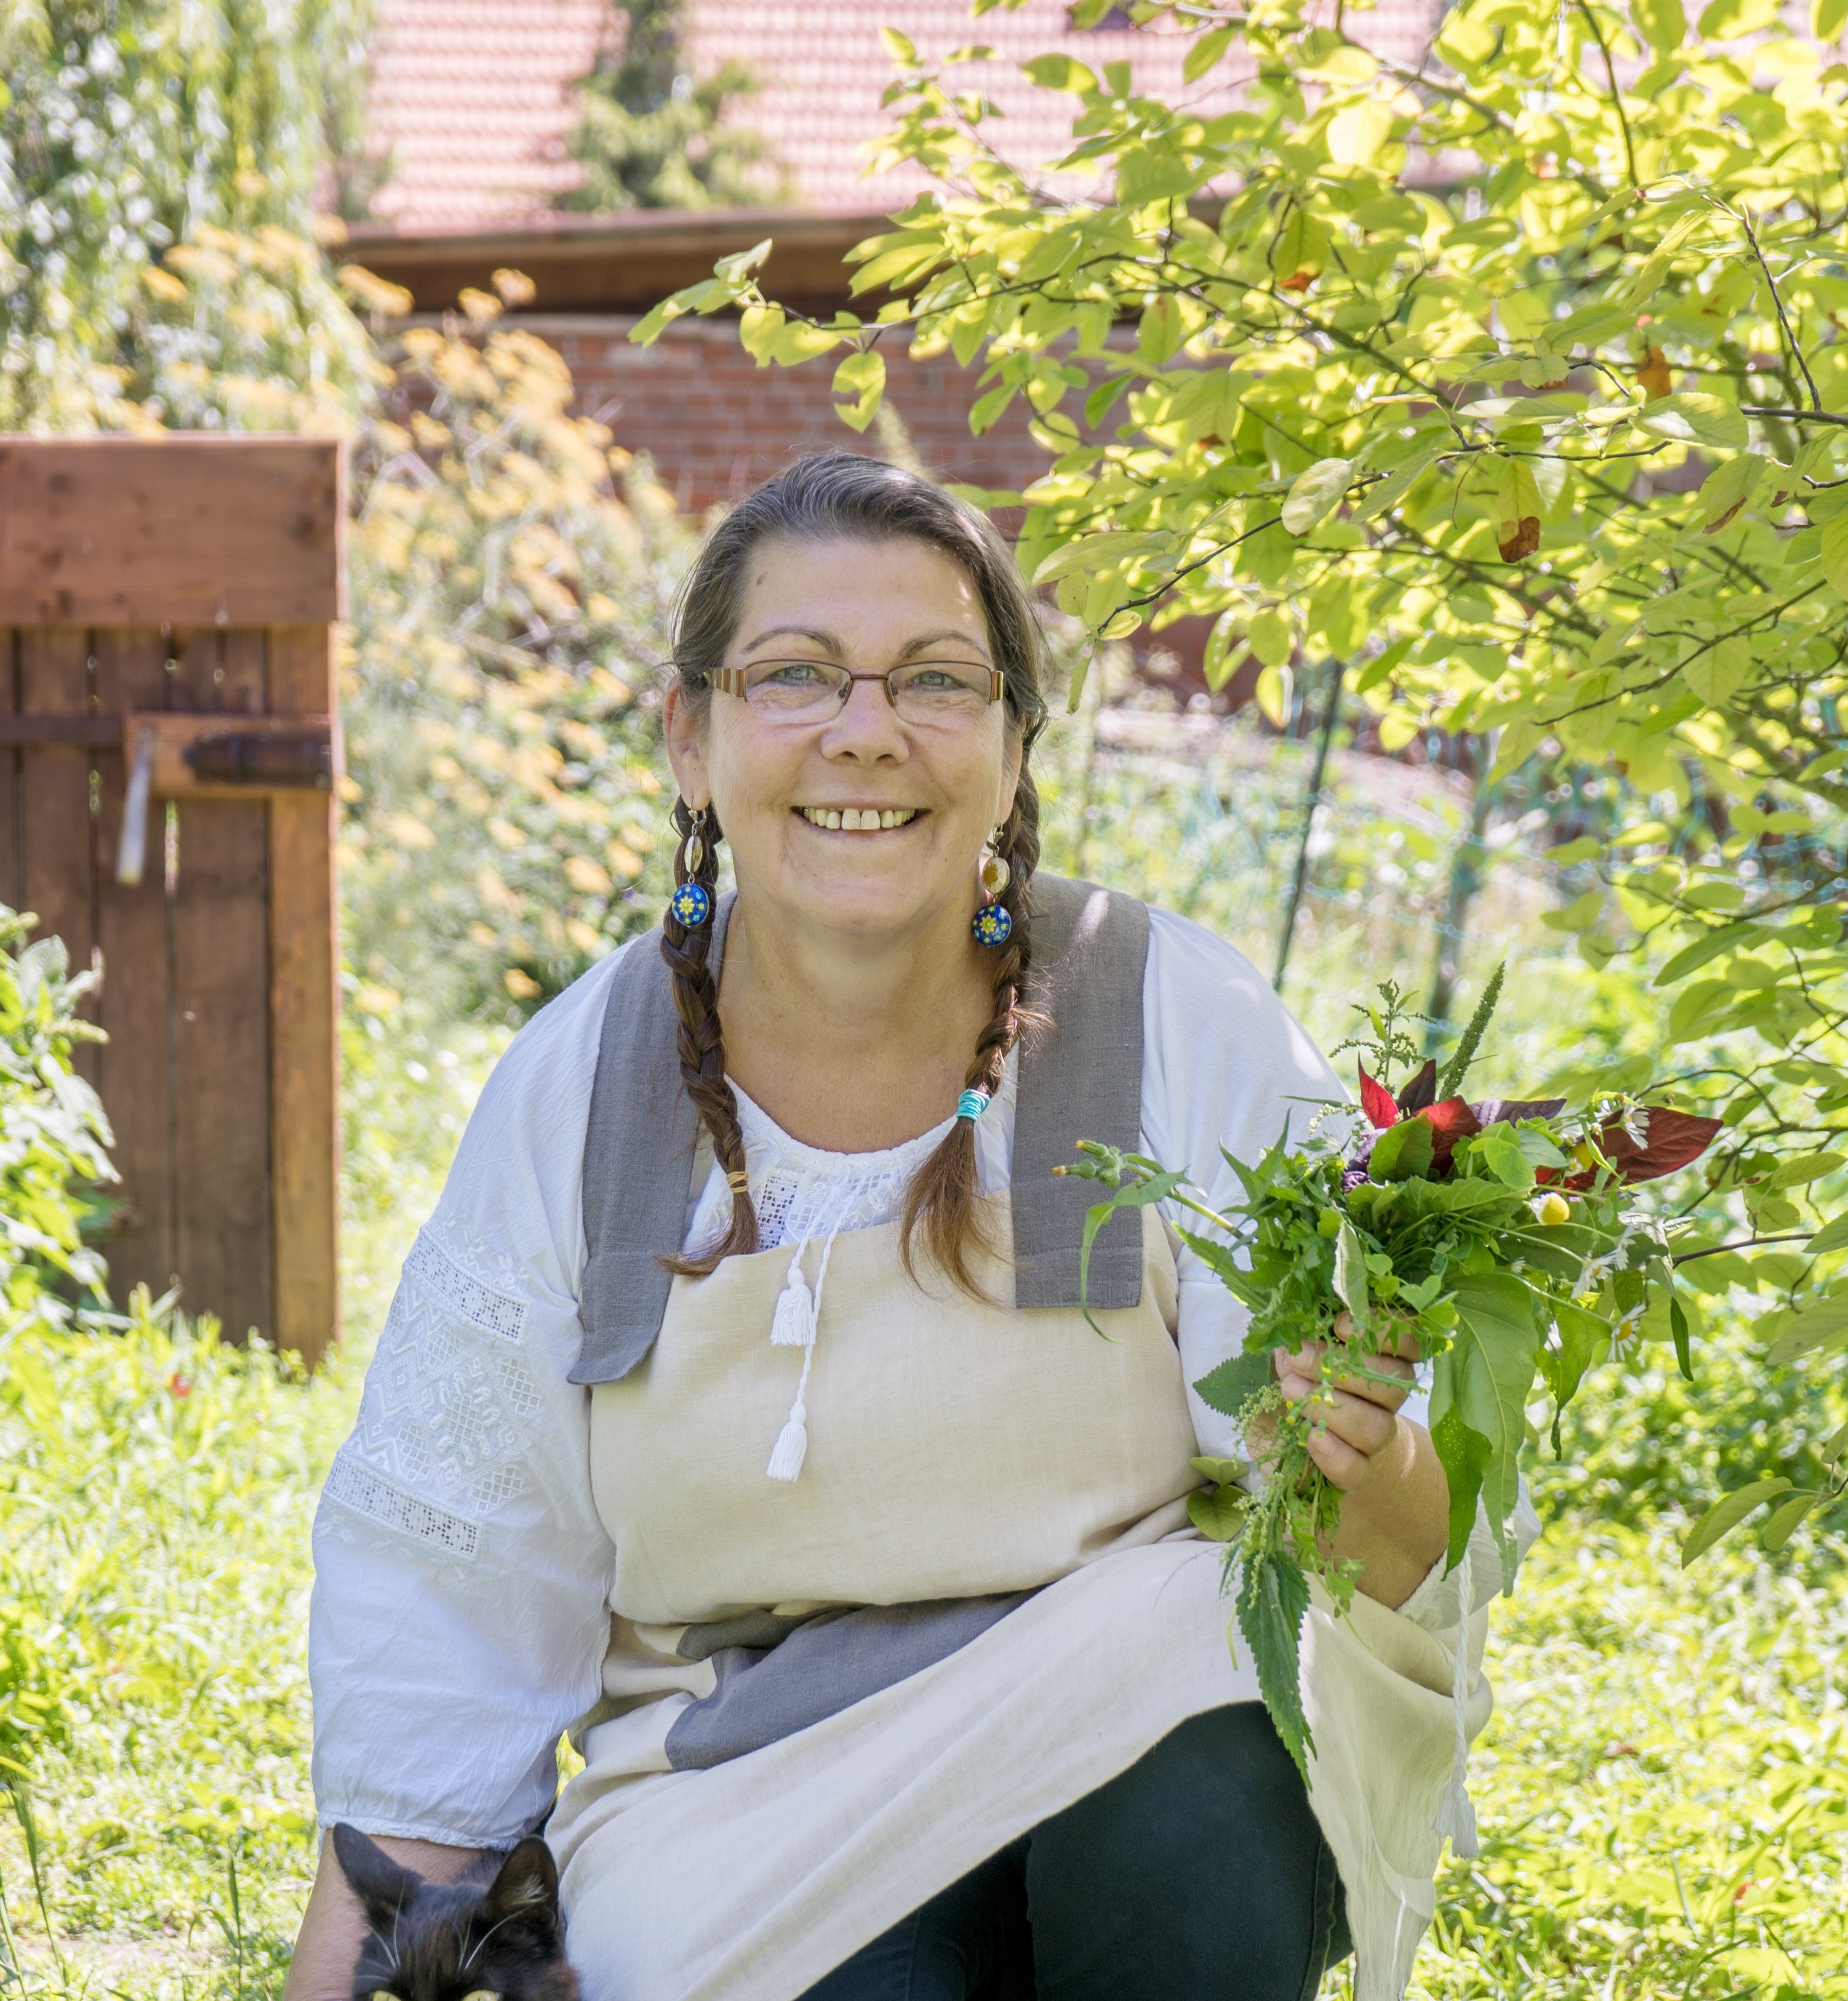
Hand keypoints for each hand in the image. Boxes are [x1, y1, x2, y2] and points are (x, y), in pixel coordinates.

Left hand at [1272, 1312, 1419, 1495]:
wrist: (1302, 1448)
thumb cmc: (1301, 1386)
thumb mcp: (1296, 1358)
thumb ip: (1298, 1344)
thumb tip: (1289, 1341)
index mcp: (1383, 1362)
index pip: (1408, 1343)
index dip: (1383, 1329)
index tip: (1339, 1325)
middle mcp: (1387, 1400)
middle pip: (1393, 1384)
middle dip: (1344, 1368)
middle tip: (1297, 1357)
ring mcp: (1374, 1439)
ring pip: (1377, 1426)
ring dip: (1332, 1407)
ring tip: (1291, 1391)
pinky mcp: (1356, 1474)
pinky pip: (1357, 1468)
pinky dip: (1335, 1453)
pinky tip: (1313, 1439)